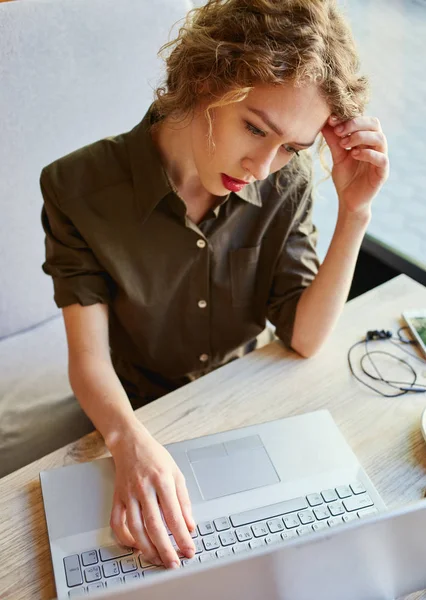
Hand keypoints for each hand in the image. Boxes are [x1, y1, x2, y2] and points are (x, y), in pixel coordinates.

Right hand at [108, 422, 195, 568]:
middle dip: (165, 548)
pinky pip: (117, 523)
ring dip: (147, 548)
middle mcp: (144, 488)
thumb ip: (184, 501)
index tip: (189, 550)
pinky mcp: (117, 498)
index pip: (174, 515)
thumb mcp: (176, 473)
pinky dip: (124, 539)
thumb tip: (190, 526)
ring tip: (157, 560)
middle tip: (173, 563)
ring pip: (135, 528)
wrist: (130, 443)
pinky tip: (135, 546)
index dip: (182, 536)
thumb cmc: (155, 457)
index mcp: (162, 480)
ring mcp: (128, 494)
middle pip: (154, 525)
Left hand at [321, 115, 388, 216]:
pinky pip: (381, 158)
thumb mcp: (337, 156)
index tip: (331, 121)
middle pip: (374, 124)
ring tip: (345, 144)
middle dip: (356, 124)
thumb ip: (333, 140)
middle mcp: (376, 146)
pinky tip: (354, 154)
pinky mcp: (382, 172)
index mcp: (366, 139)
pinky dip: (368, 154)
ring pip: (380, 138)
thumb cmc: (345, 177)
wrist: (348, 200)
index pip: (363, 120)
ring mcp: (381, 158)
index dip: (348, 118)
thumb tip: (325, 121)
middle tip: (339, 131)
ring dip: (361, 137)